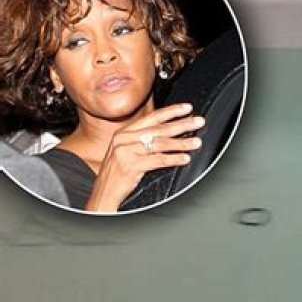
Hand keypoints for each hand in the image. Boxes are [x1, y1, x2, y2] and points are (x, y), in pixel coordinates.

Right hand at [85, 103, 204, 211]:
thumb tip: (170, 132)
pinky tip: (185, 158)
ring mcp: (126, 152)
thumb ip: (143, 140)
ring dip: (182, 143)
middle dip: (182, 124)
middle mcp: (124, 139)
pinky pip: (158, 160)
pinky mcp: (130, 166)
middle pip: (159, 129)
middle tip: (198, 122)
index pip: (151, 118)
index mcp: (124, 133)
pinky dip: (174, 159)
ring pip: (160, 144)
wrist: (103, 192)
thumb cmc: (118, 173)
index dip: (171, 111)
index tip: (187, 108)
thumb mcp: (127, 151)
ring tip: (196, 142)